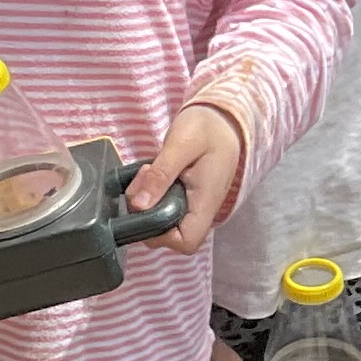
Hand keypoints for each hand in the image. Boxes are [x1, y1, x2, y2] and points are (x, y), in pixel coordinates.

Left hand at [139, 101, 248, 245]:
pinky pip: (164, 205)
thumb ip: (161, 175)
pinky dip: (151, 193)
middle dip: (146, 214)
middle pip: (171, 235)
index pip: (187, 242)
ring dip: (146, 201)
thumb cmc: (207, 128)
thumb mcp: (181, 145)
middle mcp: (201, 208)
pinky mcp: (185, 195)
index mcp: (206, 201)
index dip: (163, 237)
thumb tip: (138, 206)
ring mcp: (193, 203)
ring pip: (164, 220)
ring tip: (148, 171)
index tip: (147, 210)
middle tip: (144, 181)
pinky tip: (151, 172)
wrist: (222, 117)